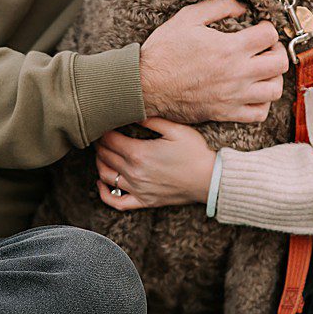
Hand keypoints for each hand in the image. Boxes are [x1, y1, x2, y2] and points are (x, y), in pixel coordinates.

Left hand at [95, 118, 215, 210]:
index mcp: (139, 153)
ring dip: (99, 162)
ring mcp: (138, 190)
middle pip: (104, 156)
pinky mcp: (145, 201)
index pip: (108, 139)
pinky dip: (104, 193)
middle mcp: (134, 173)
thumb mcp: (176, 129)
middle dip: (99, 143)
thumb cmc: (197, 152)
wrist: (213, 179)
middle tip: (100, 134)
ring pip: (105, 176)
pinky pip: (117, 202)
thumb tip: (132, 111)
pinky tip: (102, 182)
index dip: (103, 129)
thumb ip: (151, 119)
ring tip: (102, 152)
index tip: (103, 123)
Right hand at [140, 0, 286, 123]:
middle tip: (266, 48)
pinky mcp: (226, 113)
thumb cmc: (162, 52)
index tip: (260, 29)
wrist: (145, 85)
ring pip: (274, 90)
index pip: (269, 35)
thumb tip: (241, 7)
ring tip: (262, 71)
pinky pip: (258, 113)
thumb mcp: (187, 18)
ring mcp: (233, 96)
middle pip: (279, 63)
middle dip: (277, 51)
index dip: (267, 28)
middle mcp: (237, 74)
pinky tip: (253, 93)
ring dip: (273, 77)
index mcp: (229, 48)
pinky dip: (262, 103)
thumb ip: (218, 6)